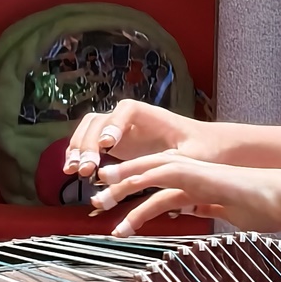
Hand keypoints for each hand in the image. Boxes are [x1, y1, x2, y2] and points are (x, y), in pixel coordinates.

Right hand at [64, 101, 208, 177]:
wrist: (207, 147)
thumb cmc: (203, 149)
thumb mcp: (194, 156)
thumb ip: (175, 162)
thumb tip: (154, 171)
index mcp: (152, 115)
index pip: (127, 110)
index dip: (115, 124)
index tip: (109, 144)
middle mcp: (132, 118)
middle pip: (100, 120)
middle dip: (89, 142)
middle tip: (87, 167)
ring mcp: (121, 129)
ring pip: (90, 130)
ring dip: (78, 148)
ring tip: (74, 170)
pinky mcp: (117, 143)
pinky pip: (90, 144)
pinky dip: (79, 155)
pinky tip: (73, 171)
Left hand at [89, 152, 280, 236]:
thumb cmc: (266, 208)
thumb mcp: (231, 212)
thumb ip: (210, 207)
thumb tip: (194, 210)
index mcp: (199, 184)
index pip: (161, 190)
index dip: (137, 201)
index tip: (118, 217)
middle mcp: (193, 173)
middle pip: (146, 175)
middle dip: (120, 189)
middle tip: (95, 203)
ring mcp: (195, 172)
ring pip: (147, 173)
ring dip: (120, 187)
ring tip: (98, 202)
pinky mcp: (198, 176)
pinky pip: (161, 178)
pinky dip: (138, 183)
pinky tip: (119, 192)